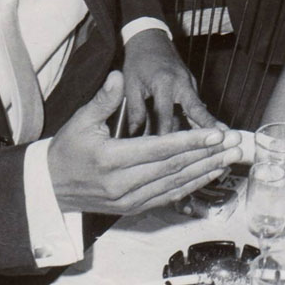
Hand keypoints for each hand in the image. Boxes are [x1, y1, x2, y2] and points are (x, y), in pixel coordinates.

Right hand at [47, 71, 240, 215]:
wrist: (51, 188)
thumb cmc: (68, 150)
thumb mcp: (81, 121)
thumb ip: (104, 99)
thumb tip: (118, 76)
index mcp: (111, 159)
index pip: (159, 149)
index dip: (190, 141)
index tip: (214, 134)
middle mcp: (122, 184)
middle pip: (173, 168)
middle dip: (207, 155)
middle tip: (233, 144)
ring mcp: (129, 200)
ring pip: (174, 184)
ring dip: (205, 171)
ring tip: (229, 158)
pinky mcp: (133, 208)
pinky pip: (168, 197)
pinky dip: (191, 186)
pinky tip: (209, 174)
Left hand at [122, 28, 216, 134]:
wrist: (150, 38)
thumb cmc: (138, 61)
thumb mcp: (131, 84)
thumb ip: (135, 110)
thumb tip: (136, 136)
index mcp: (164, 83)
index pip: (166, 115)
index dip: (166, 136)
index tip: (168, 154)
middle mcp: (182, 83)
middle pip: (196, 110)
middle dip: (207, 127)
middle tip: (221, 141)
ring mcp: (190, 83)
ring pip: (199, 109)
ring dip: (208, 127)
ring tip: (222, 144)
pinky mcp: (192, 85)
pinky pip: (196, 105)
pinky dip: (202, 120)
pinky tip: (209, 136)